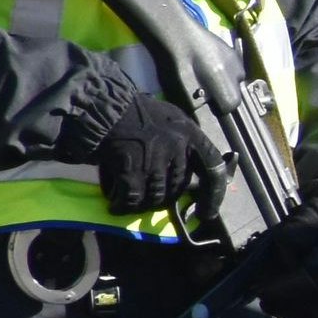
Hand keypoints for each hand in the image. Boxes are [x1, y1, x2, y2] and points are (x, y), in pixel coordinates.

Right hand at [95, 100, 221, 219]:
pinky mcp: (131, 169)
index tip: (206, 213)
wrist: (103, 105)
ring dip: (142, 204)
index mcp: (191, 134)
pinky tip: (115, 205)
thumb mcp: (171, 120)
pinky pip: (132, 198)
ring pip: (156, 196)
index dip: (213, 195)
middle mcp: (177, 147)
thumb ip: (184, 145)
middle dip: (163, 198)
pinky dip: (123, 205)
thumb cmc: (137, 113)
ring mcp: (154, 159)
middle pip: (178, 187)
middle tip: (148, 198)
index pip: (213, 168)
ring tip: (130, 202)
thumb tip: (187, 174)